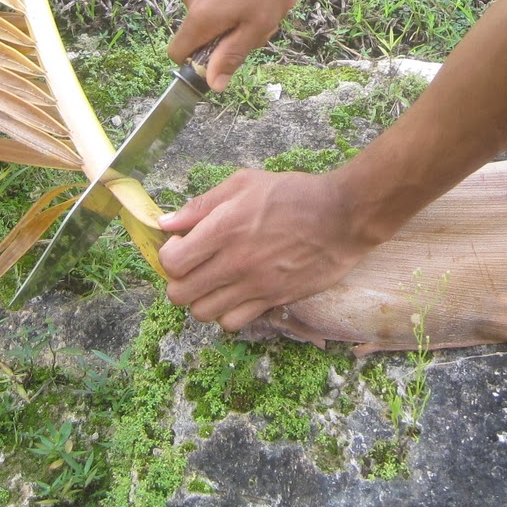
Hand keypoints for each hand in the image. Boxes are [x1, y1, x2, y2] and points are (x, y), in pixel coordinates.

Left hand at [157, 169, 374, 329]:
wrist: (341, 217)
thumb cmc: (293, 194)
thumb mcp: (244, 183)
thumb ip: (201, 205)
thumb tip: (165, 222)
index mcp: (222, 229)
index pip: (171, 262)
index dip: (169, 256)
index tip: (181, 246)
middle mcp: (233, 263)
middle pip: (179, 294)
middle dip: (179, 280)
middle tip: (194, 266)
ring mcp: (253, 286)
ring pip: (203, 313)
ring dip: (201, 298)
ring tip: (214, 281)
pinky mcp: (272, 300)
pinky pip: (233, 322)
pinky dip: (227, 313)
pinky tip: (235, 294)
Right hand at [169, 0, 304, 89]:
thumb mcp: (259, 24)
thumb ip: (232, 55)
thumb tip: (213, 84)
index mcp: (200, 16)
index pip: (178, 52)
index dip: (199, 60)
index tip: (226, 52)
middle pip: (203, 30)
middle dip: (232, 30)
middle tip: (266, 17)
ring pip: (214, 8)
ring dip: (240, 9)